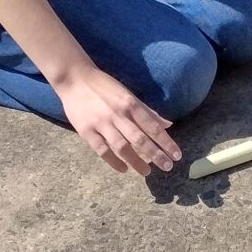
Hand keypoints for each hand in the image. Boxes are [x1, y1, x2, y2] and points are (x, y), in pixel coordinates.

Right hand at [54, 68, 182, 174]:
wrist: (75, 79)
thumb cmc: (105, 87)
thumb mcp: (129, 94)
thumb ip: (147, 111)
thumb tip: (168, 124)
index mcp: (130, 104)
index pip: (153, 126)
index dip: (166, 142)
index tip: (176, 155)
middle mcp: (118, 114)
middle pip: (140, 139)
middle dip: (156, 154)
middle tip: (167, 167)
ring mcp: (101, 123)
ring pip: (122, 147)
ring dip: (136, 161)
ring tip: (147, 172)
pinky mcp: (86, 131)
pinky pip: (102, 150)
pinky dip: (114, 162)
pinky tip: (124, 169)